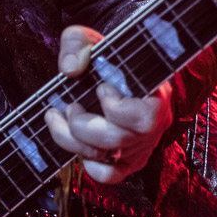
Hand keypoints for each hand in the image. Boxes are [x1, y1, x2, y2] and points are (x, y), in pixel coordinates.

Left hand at [42, 25, 173, 183]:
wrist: (121, 73)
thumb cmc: (111, 57)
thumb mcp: (94, 40)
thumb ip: (78, 43)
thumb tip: (69, 68)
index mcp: (155, 95)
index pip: (145, 117)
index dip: (117, 108)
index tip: (101, 87)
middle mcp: (153, 126)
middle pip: (118, 141)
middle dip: (83, 126)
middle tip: (71, 107)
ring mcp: (140, 146)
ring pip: (109, 159)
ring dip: (74, 140)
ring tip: (61, 118)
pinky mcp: (128, 160)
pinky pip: (109, 176)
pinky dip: (88, 165)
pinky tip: (76, 143)